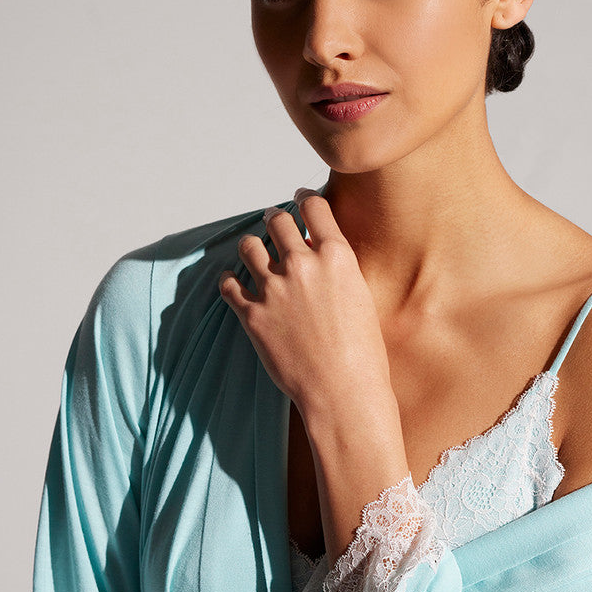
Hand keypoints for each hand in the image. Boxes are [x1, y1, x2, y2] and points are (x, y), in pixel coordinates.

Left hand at [218, 190, 390, 412]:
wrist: (343, 391)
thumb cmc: (363, 354)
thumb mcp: (360, 298)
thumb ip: (338, 272)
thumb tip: (323, 258)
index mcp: (336, 257)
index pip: (314, 209)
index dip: (305, 199)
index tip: (300, 199)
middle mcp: (303, 265)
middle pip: (278, 221)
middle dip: (275, 218)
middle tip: (273, 220)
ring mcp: (273, 289)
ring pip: (249, 247)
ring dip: (251, 246)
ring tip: (253, 251)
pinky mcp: (252, 315)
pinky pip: (229, 285)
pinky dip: (230, 281)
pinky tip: (233, 282)